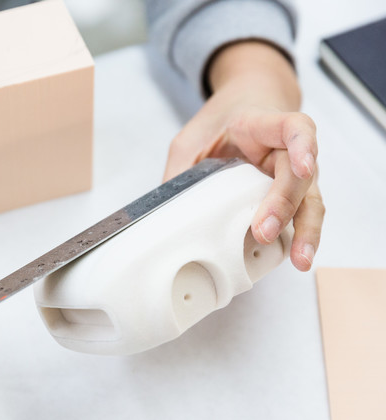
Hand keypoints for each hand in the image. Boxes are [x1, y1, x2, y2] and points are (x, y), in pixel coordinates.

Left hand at [164, 41, 324, 270]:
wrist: (244, 104)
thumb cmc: (219, 122)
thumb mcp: (190, 140)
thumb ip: (181, 170)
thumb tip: (166, 217)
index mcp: (262, 126)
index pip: (294, 128)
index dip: (303, 146)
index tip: (302, 169)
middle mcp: (285, 150)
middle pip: (300, 176)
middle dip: (284, 206)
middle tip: (263, 233)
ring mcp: (292, 172)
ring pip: (310, 200)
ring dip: (305, 231)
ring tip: (300, 259)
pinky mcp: (289, 191)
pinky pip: (301, 212)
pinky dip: (299, 234)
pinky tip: (296, 255)